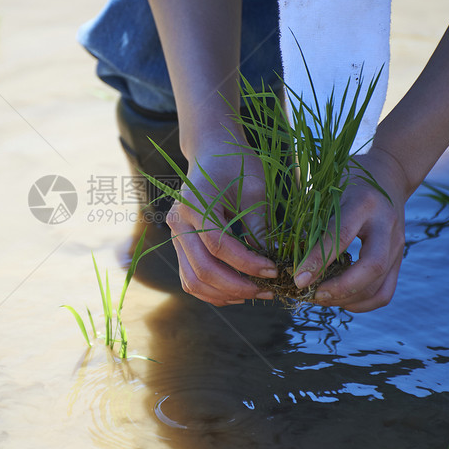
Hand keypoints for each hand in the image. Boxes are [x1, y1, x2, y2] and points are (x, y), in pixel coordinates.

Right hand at [166, 148, 277, 305]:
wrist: (210, 154)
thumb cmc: (235, 165)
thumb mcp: (254, 188)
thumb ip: (259, 224)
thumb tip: (273, 260)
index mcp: (194, 203)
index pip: (217, 244)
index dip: (246, 263)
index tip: (274, 270)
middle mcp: (178, 222)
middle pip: (202, 269)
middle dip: (238, 285)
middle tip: (268, 289)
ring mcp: (174, 236)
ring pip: (192, 281)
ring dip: (225, 294)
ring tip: (256, 293)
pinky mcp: (180, 246)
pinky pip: (190, 279)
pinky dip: (212, 292)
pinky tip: (238, 292)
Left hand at [293, 146, 408, 311]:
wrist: (388, 175)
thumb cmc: (347, 180)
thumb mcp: (328, 189)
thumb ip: (313, 218)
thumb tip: (287, 255)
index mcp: (364, 202)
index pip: (341, 236)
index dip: (318, 261)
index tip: (298, 280)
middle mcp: (387, 225)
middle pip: (371, 267)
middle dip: (339, 288)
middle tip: (312, 294)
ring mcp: (398, 245)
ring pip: (379, 286)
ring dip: (348, 299)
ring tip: (320, 297)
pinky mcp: (399, 259)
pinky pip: (385, 292)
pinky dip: (361, 303)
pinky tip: (339, 299)